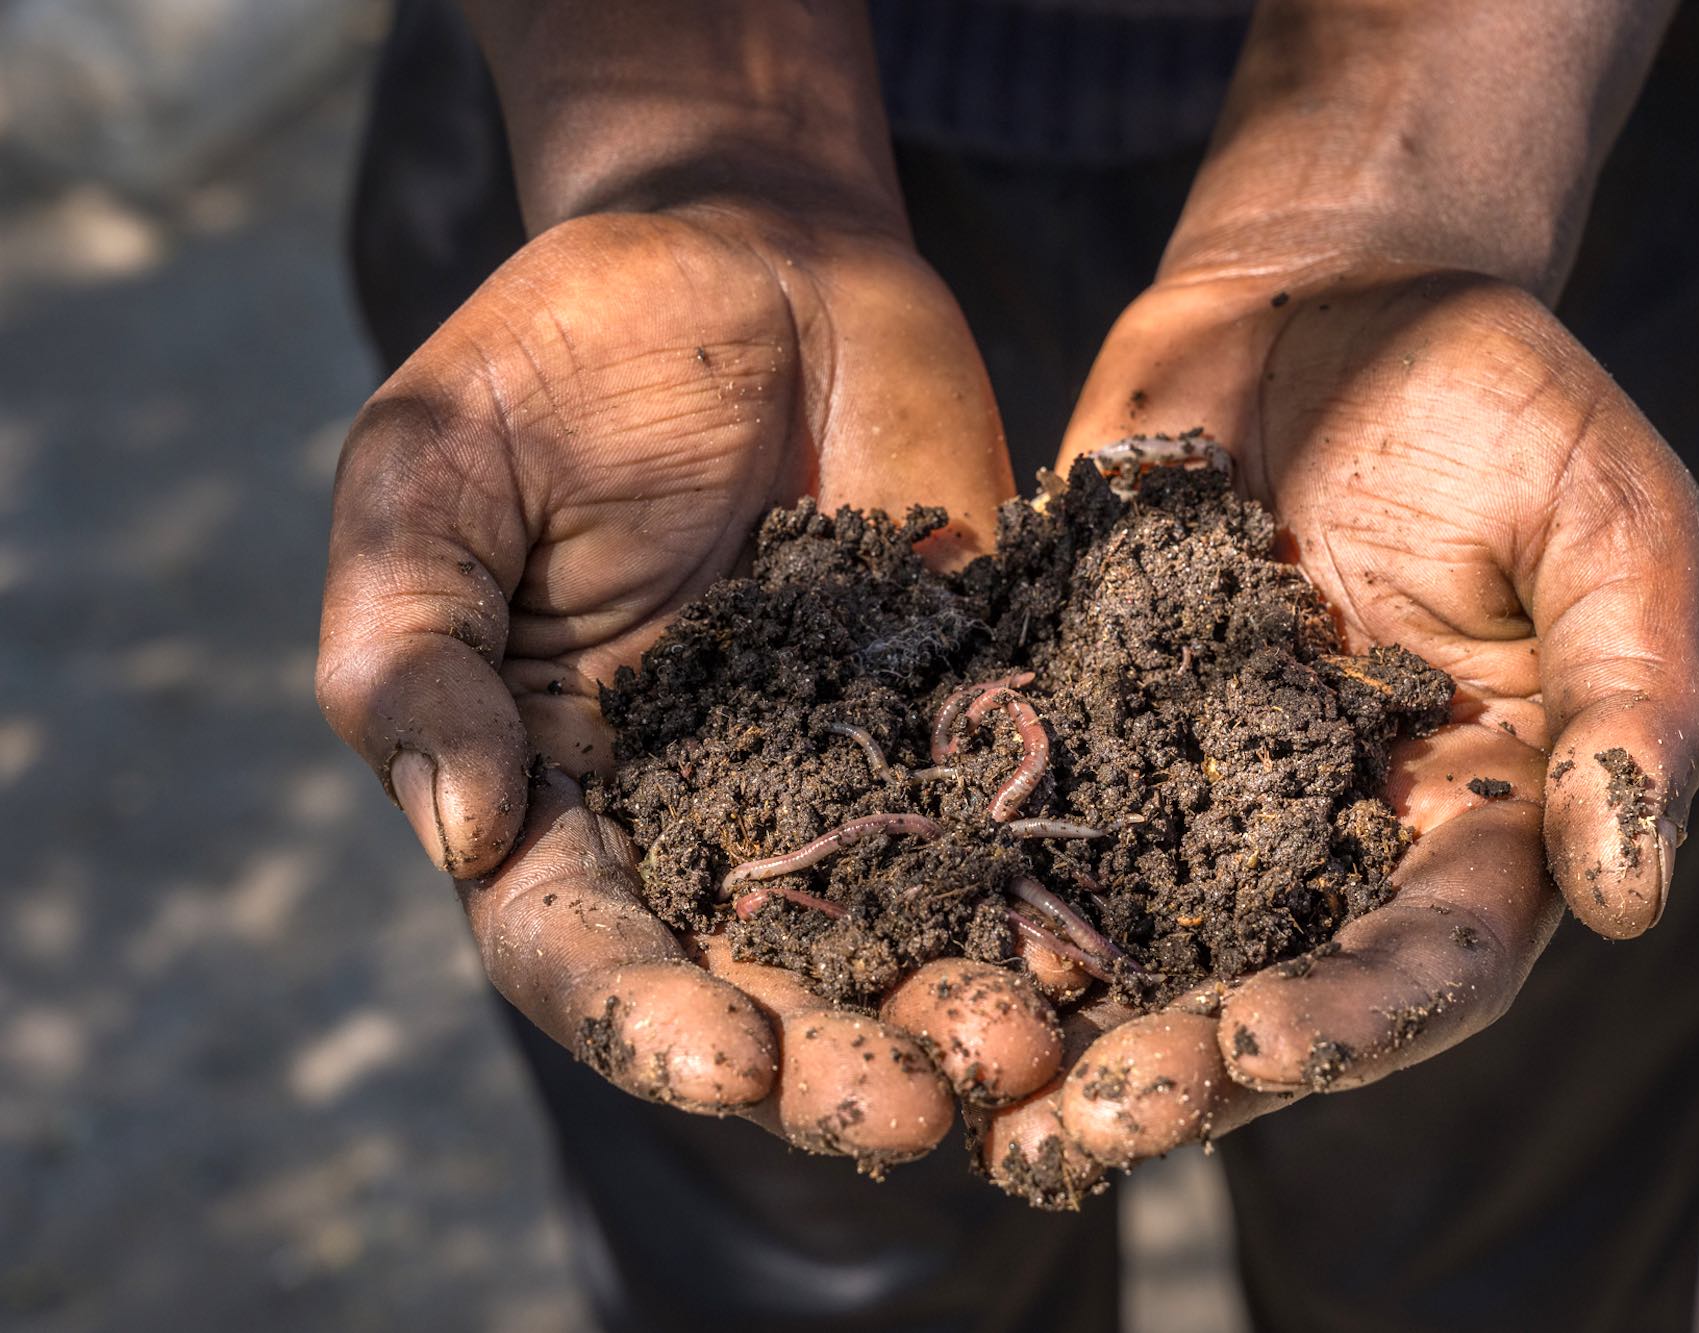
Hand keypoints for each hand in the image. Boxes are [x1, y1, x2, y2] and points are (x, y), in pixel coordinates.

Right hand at [316, 207, 1069, 1165]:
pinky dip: (1037, 890)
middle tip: (905, 1107)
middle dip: (821, 1060)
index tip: (723, 1066)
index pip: (576, 944)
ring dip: (946, 1008)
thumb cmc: (558, 352)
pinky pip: (996, 821)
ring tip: (1020, 1051)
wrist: (748, 253)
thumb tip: (465, 838)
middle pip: (747, 981)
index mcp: (548, 787)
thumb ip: (409, 647)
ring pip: (885, 932)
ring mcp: (832, 774)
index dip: (642, 1018)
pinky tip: (1088, 942)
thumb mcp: (433, 474)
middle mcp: (692, 816)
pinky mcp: (950, 716)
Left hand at [971, 264, 1698, 1195]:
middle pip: (1268, 990)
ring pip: (1137, 943)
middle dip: (1185, 1069)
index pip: (1428, 958)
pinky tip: (905, 948)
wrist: (1332, 299)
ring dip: (1066, 1032)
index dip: (1353, 1017)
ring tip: (984, 1107)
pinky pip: (1032, 826)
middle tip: (1088, 1124)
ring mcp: (1198, 790)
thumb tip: (1627, 896)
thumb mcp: (1611, 528)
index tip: (1261, 1049)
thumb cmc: (1506, 403)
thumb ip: (1633, 701)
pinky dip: (979, 895)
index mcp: (1474, 821)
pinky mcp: (1087, 725)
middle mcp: (1330, 838)